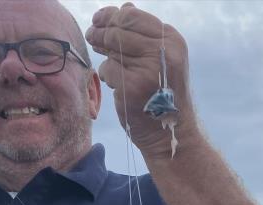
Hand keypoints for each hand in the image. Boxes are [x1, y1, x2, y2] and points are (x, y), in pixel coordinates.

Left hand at [86, 3, 197, 159]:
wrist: (170, 134)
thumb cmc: (164, 95)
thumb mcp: (164, 61)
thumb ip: (146, 35)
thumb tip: (125, 7)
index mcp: (172, 41)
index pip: (132, 16)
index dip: (110, 15)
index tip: (98, 20)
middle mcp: (162, 52)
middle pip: (118, 30)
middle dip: (100, 31)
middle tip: (91, 35)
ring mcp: (147, 69)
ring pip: (111, 48)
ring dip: (104, 54)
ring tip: (107, 62)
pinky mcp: (132, 87)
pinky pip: (108, 69)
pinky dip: (107, 75)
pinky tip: (114, 83)